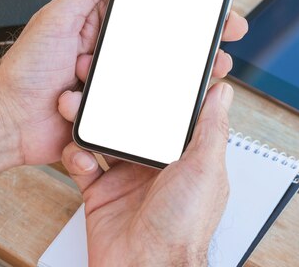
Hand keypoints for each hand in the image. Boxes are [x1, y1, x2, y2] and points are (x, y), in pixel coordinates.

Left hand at [0, 0, 247, 165]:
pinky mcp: (112, 107)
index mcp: (95, 23)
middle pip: (160, 37)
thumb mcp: (55, 19)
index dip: (179, 0)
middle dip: (196, 34)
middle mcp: (107, 49)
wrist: (10, 122)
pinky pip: (145, 100)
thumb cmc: (24, 71)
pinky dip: (167, 98)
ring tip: (215, 65)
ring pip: (159, 69)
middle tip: (227, 31)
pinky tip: (187, 97)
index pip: (145, 4)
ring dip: (189, 68)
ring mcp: (111, 79)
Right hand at [59, 82, 234, 265]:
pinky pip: (83, 164)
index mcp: (184, 158)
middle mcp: (155, 167)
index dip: (159, 93)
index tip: (147, 69)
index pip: (170, 116)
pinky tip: (81, 154)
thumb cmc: (183, 229)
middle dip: (116, 104)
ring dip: (90, 123)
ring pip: (104, 138)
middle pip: (132, 123)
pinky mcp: (100, 193)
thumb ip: (211, 129)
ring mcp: (126, 179)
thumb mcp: (205, 169)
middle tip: (102, 84)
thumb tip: (222, 92)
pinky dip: (76, 155)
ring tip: (80, 110)